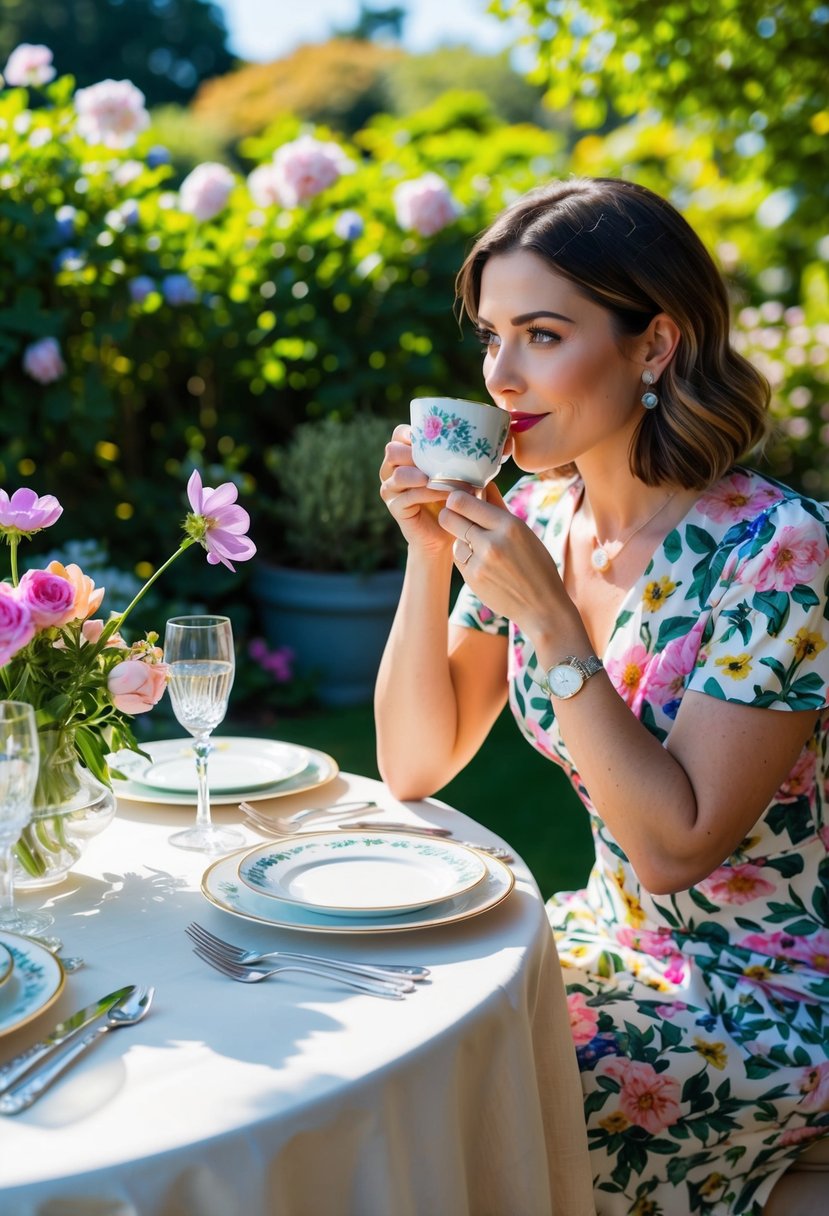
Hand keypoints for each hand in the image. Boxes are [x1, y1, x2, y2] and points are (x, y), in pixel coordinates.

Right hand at [379, 424, 455, 556]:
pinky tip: (446, 495)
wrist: (446, 533)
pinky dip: (429, 493)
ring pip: (399, 474)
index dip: (412, 433)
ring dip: (423, 474)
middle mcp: (392, 470)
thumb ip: (458, 458)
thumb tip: (484, 441)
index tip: (434, 438)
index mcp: (404, 456)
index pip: (399, 434)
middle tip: (436, 459)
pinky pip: (408, 496)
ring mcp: (391, 489)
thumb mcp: (456, 474)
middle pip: (392, 450)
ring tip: (443, 479)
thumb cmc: (453, 498)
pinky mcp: (395, 507)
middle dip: (414, 453)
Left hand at [439, 484, 582, 640]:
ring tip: (482, 548)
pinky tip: (484, 565)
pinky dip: (467, 559)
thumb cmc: (537, 565)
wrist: (542, 607)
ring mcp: (480, 563)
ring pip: (454, 540)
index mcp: (509, 525)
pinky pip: (459, 559)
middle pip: (448, 517)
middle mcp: (492, 542)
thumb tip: (485, 484)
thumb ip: (499, 507)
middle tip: (458, 518)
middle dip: (450, 515)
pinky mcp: (472, 579)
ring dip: (462, 541)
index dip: (455, 499)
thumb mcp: (524, 532)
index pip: (462, 501)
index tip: (459, 500)